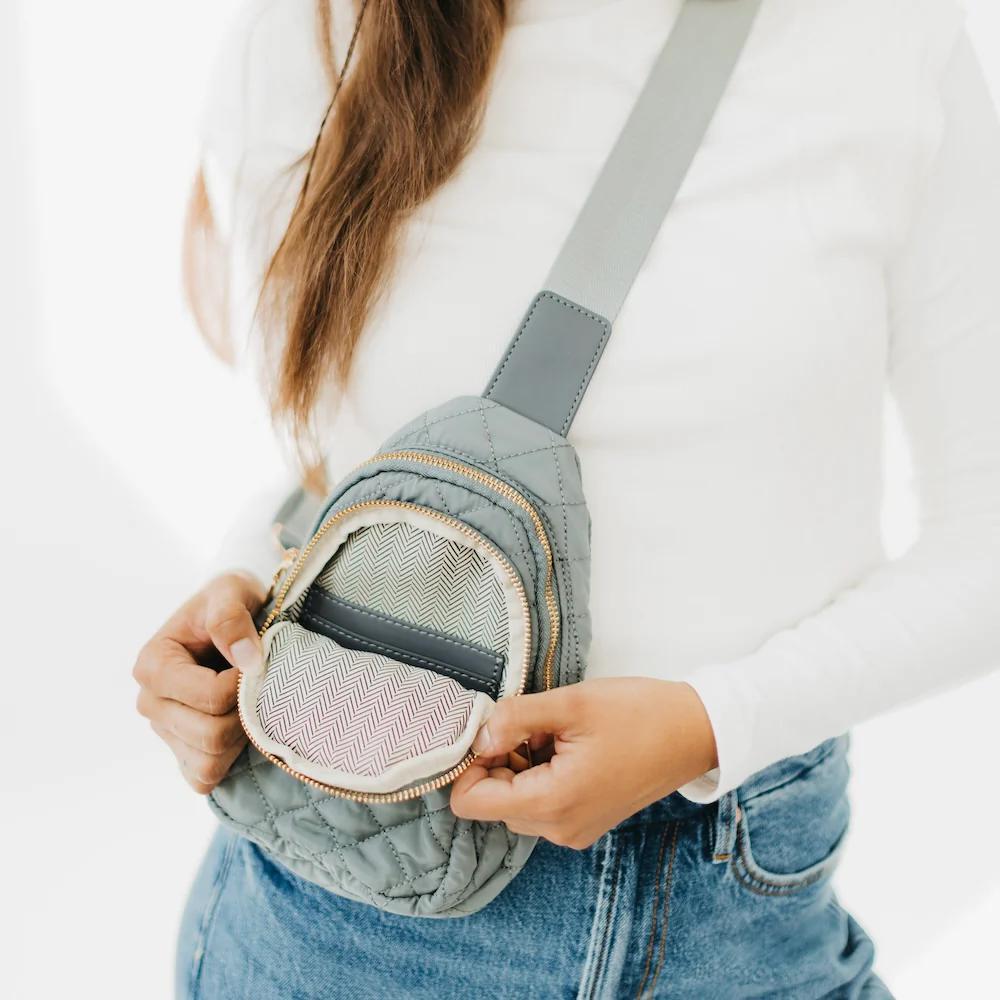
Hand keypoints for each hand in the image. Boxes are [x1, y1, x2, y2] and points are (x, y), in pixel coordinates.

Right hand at [133, 571, 266, 793]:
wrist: (232, 615)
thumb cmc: (229, 600)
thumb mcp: (231, 591)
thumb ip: (232, 617)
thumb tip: (247, 659)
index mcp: (153, 665)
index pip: (209, 697)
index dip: (242, 684)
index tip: (255, 660)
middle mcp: (151, 702)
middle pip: (210, 734)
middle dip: (245, 713)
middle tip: (259, 685)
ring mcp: (164, 730)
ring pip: (209, 761)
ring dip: (240, 737)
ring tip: (249, 703)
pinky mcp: (181, 750)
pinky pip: (204, 777)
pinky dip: (229, 759)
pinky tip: (240, 727)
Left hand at [449, 678, 717, 848]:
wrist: (695, 732)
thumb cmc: (638, 713)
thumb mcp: (571, 704)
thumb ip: (514, 718)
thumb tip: (476, 737)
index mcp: (552, 803)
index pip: (470, 803)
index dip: (469, 763)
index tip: (492, 729)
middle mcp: (558, 829)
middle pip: (492, 800)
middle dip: (501, 758)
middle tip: (535, 724)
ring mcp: (572, 830)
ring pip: (515, 800)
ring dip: (522, 764)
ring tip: (557, 733)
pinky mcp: (584, 822)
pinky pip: (540, 803)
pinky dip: (541, 773)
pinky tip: (568, 746)